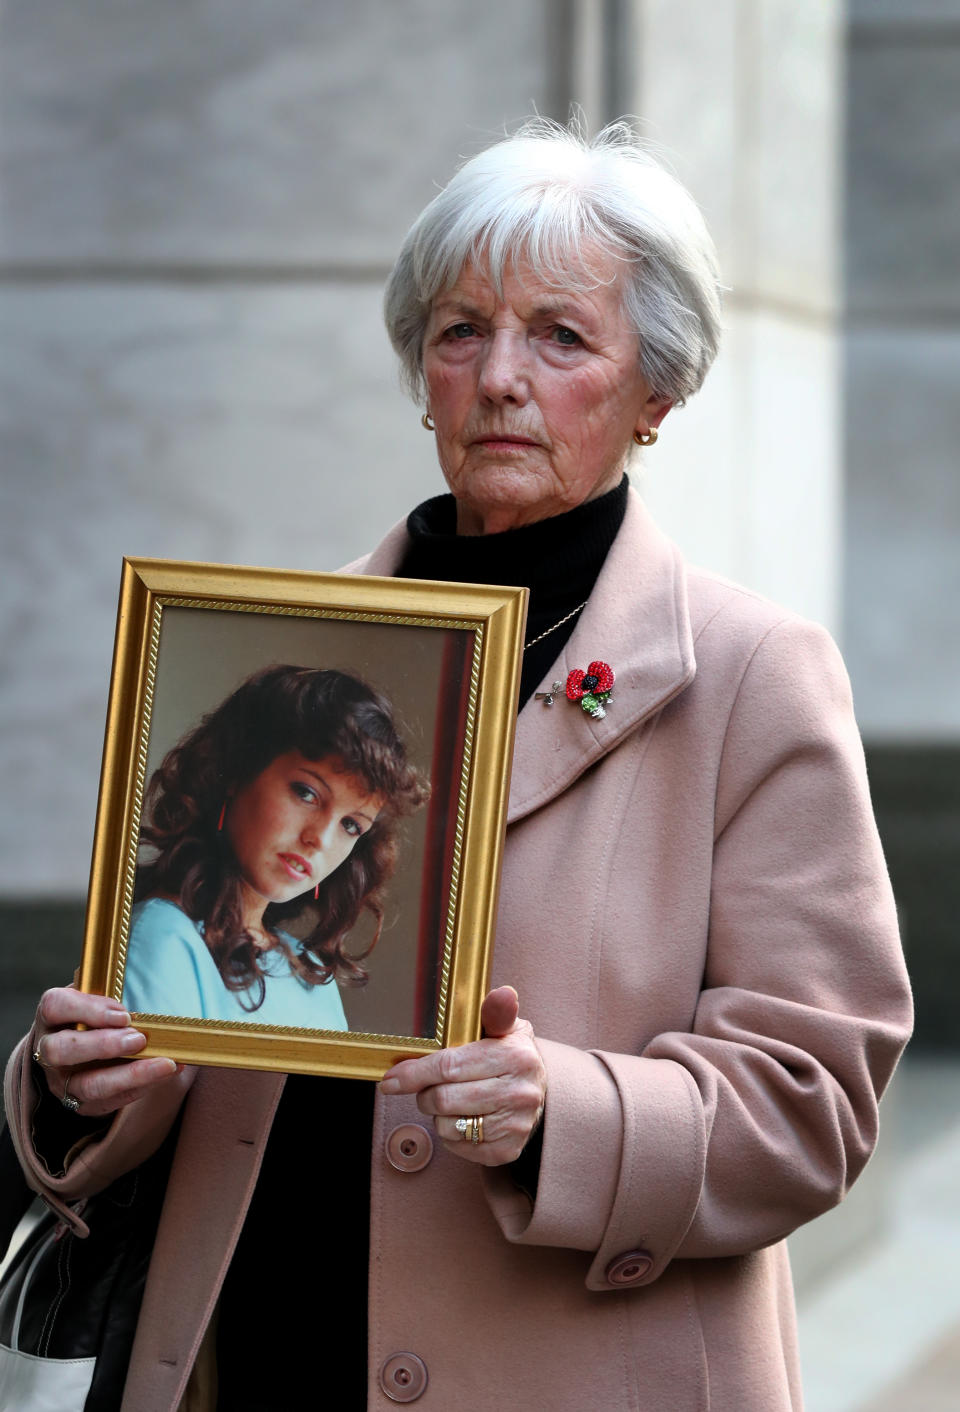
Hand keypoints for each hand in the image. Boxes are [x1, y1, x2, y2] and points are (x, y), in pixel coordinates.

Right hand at [31, 987, 182, 1118]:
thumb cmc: (95, 1017)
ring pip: (87, 1085)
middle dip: (103, 1045)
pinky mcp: (82, 1103)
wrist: (86, 1052)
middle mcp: (48, 1050)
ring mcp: (61, 1081)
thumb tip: (141, 1001)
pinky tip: (167, 1072)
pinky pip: (110, 1102)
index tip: (123, 1014)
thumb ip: (110, 996)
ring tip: (164, 1063)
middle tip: (139, 1039)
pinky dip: (143, 1087)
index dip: (88, 1009)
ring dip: (129, 1075)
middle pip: (61, 1050)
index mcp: (51, 1016)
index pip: (56, 1006)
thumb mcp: (97, 998)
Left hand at [379, 986, 545, 1166]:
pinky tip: (464, 1117)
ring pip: (447, 1126)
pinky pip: (458, 1146)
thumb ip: (495, 1011)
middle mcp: (520, 1092)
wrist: (538, 1092)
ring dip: (438, 1115)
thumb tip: (503, 993)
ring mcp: (515, 1124)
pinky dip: (452, 1134)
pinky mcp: (507, 1150)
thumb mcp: (505, 1027)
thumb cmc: (509, 1054)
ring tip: (452, 1100)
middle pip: (443, 1099)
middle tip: (429, 1087)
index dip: (415, 1073)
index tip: (391, 1079)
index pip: (450, 1066)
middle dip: (425, 1094)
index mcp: (515, 1056)